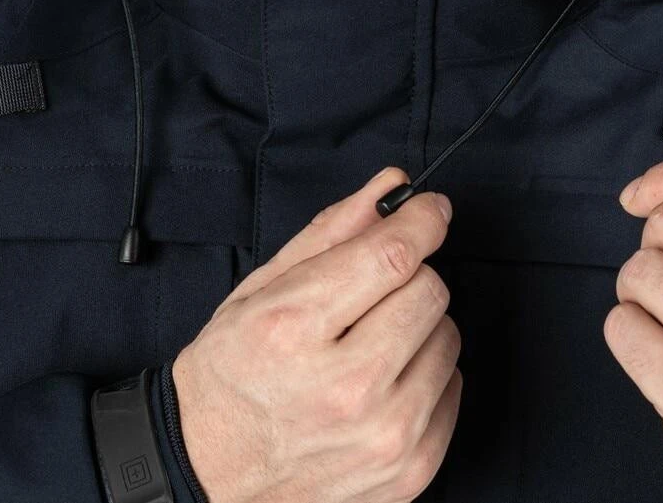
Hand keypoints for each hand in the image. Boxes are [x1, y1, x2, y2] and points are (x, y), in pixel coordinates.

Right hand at [170, 166, 462, 502]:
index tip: (428, 209)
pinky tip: (381, 386)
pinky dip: (425, 377)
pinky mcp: (409, 471)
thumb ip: (331, 232)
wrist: (209, 475)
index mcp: (293, 330)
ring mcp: (381, 435)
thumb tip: (392, 187)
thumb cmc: (230, 378)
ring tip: (368, 347)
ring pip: (448, 337)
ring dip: (417, 329)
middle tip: (370, 296)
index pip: (392, 255)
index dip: (420, 220)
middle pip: (429, 291)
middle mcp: (343, 387)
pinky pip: (454, 388)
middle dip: (406, 279)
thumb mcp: (259, 291)